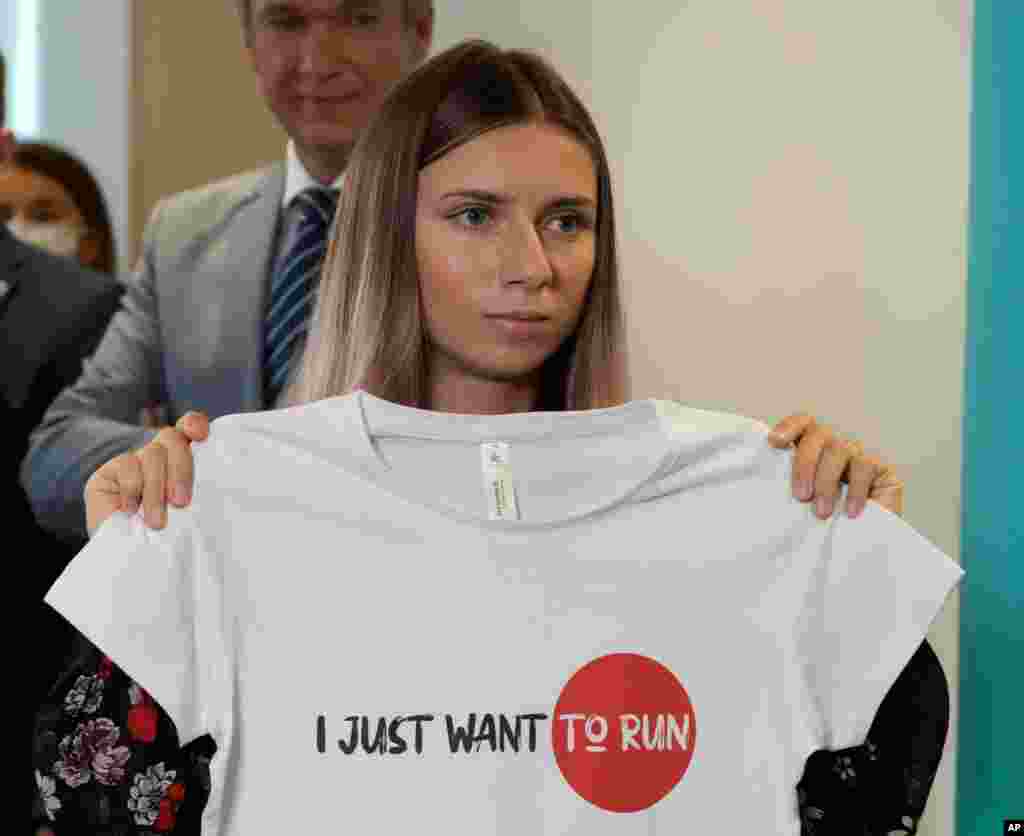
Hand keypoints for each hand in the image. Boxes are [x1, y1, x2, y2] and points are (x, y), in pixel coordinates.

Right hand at [84, 411, 209, 536]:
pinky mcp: (108, 473)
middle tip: (181, 502)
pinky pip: (127, 466)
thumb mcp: (190, 513)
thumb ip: (199, 493)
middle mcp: (159, 455)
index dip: (194, 424)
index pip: (189, 427)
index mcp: (184, 459)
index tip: (200, 435)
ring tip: (158, 522)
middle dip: (181, 469)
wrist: (128, 558)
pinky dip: (133, 489)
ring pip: (152, 455)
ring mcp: (133, 461)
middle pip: (173, 438)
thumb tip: (216, 488)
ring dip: (157, 489)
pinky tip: (133, 511)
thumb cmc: (169, 537)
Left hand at [767, 413, 903, 519]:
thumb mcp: (799, 506)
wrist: (860, 552)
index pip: (802, 424)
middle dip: (804, 464)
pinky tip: (848, 511)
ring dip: (826, 481)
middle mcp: (835, 447)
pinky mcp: (882, 470)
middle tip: (801, 496)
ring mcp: (859, 456)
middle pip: (818, 435)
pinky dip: (854, 490)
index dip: (789, 427)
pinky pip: (865, 466)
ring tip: (821, 512)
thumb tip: (759, 481)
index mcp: (812, 450)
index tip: (775, 442)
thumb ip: (786, 488)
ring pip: (840, 449)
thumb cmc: (823, 528)